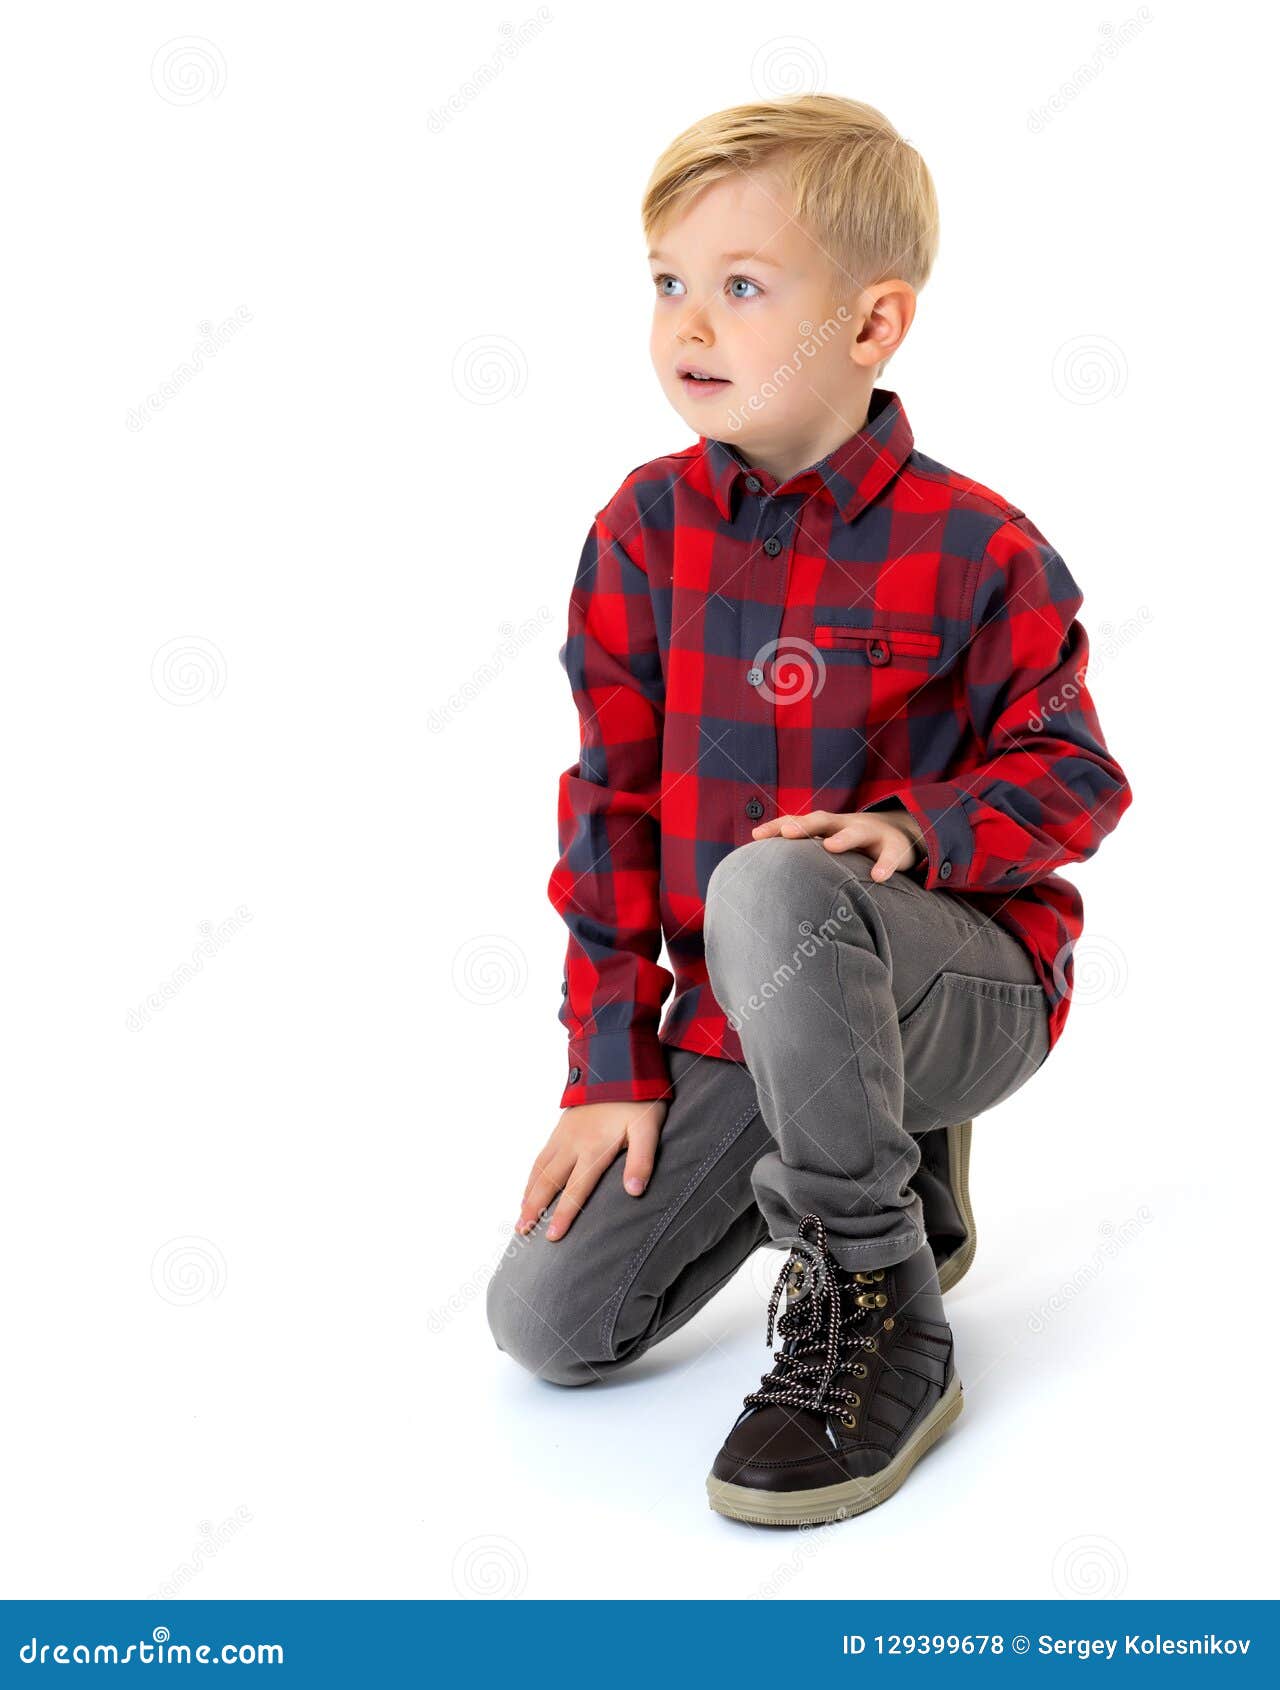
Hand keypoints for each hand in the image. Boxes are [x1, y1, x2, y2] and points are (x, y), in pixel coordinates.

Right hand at [515, 1097, 668, 1240]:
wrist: (619, 1063)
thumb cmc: (639, 1099)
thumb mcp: (648, 1128)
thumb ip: (641, 1160)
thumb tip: (634, 1193)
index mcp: (594, 1148)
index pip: (576, 1189)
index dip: (564, 1214)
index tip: (551, 1237)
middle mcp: (573, 1143)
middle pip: (549, 1181)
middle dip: (534, 1208)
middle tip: (521, 1232)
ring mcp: (564, 1134)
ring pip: (540, 1169)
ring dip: (528, 1193)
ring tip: (520, 1215)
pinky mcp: (562, 1126)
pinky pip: (541, 1155)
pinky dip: (532, 1174)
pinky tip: (529, 1185)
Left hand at [750, 806, 923, 881]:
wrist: (900, 832)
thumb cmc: (853, 844)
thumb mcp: (830, 843)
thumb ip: (805, 856)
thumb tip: (767, 877)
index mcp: (826, 826)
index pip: (798, 822)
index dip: (777, 827)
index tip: (756, 836)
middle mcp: (845, 825)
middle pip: (822, 820)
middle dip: (804, 825)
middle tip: (788, 833)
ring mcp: (871, 834)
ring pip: (856, 832)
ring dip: (843, 838)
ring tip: (831, 847)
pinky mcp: (894, 847)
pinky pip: (890, 856)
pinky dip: (884, 865)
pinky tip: (878, 878)